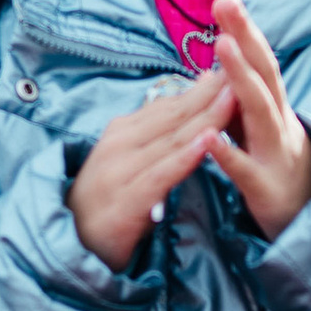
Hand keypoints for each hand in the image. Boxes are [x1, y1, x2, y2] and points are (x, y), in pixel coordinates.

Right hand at [68, 68, 234, 271]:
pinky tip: (208, 141)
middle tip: (242, 71)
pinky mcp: (125, 202)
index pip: (169, 105)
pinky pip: (161, 175)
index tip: (233, 67)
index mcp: (121, 133)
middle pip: (174, 116)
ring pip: (172, 140)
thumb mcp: (128, 164)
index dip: (203, 87)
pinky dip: (186, 157)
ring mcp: (120, 172)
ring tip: (234, 97)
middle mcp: (119, 145)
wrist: (69, 243)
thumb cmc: (106, 203)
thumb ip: (156, 137)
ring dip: (206, 117)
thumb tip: (190, 102)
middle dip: (210, 94)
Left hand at [206, 0, 310, 238]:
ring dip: (240, 79)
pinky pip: (246, 171)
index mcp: (274, 108)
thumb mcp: (263, 130)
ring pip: (259, 112)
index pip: (260, 62)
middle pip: (265, 74)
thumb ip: (244, 98)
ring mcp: (275, 154)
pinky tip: (209, 141)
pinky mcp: (266, 190)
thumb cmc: (278, 169)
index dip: (245, 30)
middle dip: (245, 38)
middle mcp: (279, 124)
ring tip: (221, 47)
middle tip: (225, 3)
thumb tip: (223, 58)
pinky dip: (229, 155)